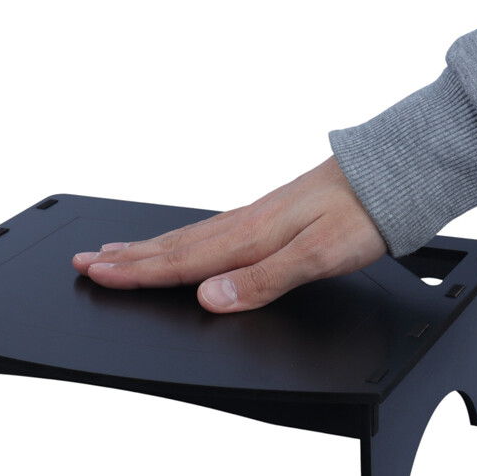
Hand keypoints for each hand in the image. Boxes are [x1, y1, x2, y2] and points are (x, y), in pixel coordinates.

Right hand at [72, 156, 387, 312]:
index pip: (180, 261)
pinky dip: (182, 238)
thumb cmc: (361, 214)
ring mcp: (255, 217)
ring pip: (187, 236)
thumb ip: (262, 280)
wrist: (392, 176)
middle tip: (84, 261)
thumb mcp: (317, 255)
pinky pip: (209, 230)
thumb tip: (209, 299)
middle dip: (126, 258)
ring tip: (116, 250)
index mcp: (250, 235)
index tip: (97, 275)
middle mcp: (245, 223)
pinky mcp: (268, 215)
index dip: (136, 273)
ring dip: (147, 246)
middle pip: (173, 246)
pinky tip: (181, 240)